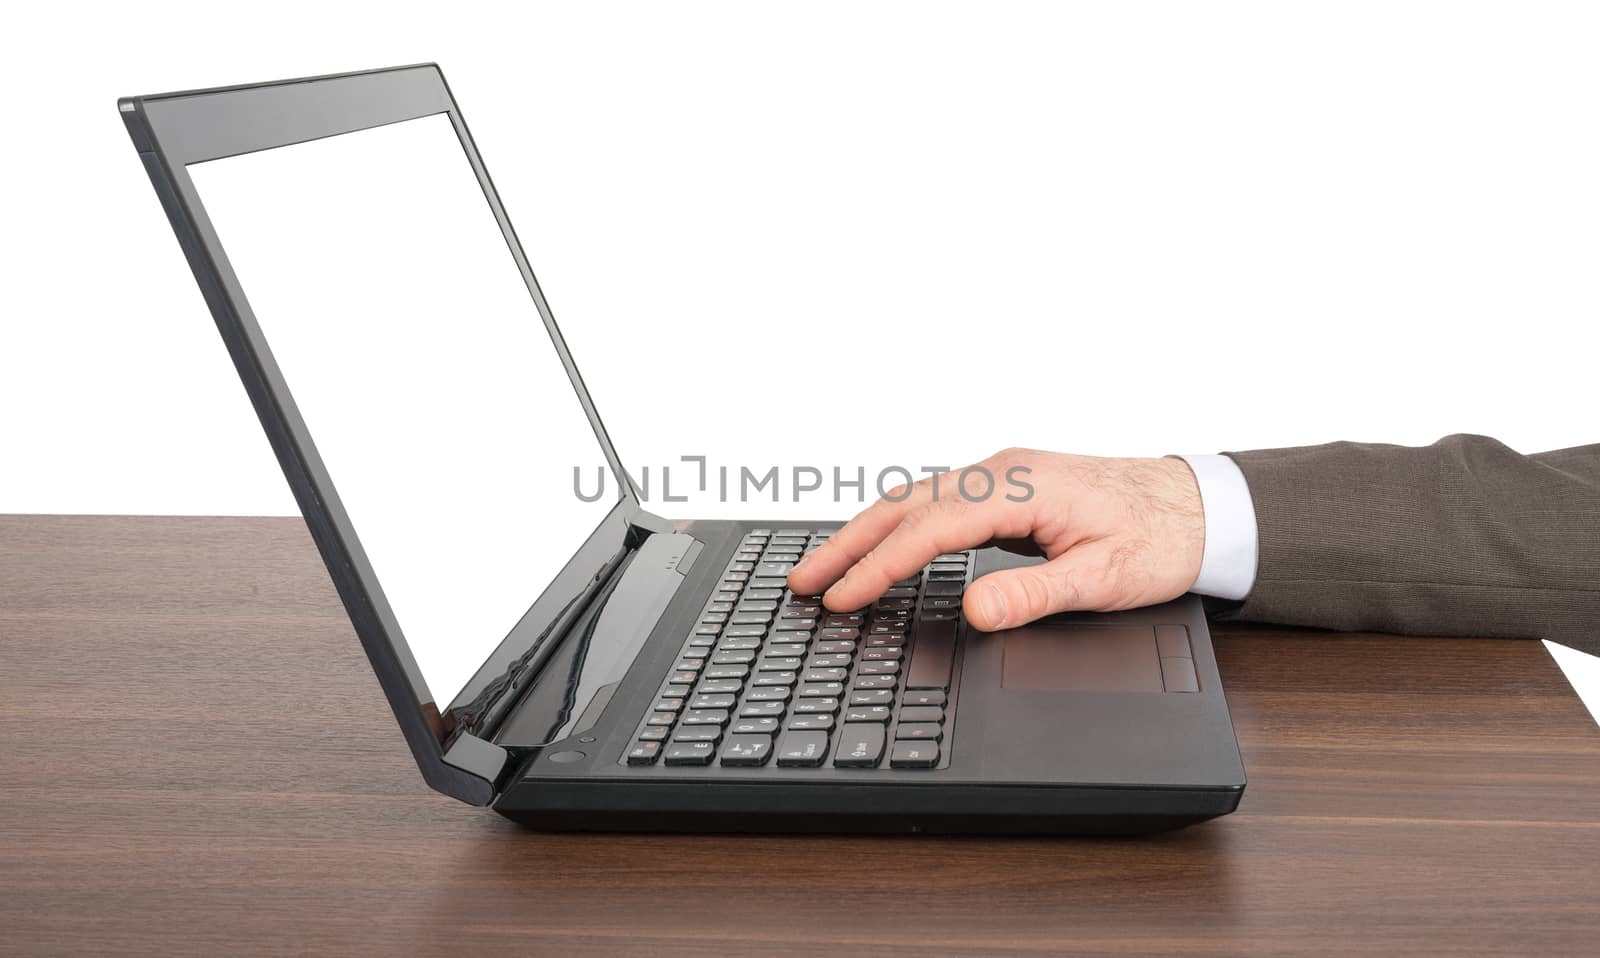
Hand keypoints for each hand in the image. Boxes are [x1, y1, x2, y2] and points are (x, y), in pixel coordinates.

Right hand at [787, 449, 1205, 629]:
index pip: (929, 529)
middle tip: (802, 580)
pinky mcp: (1003, 485)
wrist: (1200, 504)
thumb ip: (1037, 593)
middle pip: (904, 504)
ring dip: (864, 531)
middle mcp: (1000, 470)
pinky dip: (894, 524)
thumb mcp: (1105, 578)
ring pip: (913, 498)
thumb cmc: (1159, 537)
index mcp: (1020, 487)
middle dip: (848, 543)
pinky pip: (933, 500)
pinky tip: (878, 546)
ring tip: (824, 566)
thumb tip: (978, 609)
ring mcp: (999, 473)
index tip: (843, 596)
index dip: (880, 566)